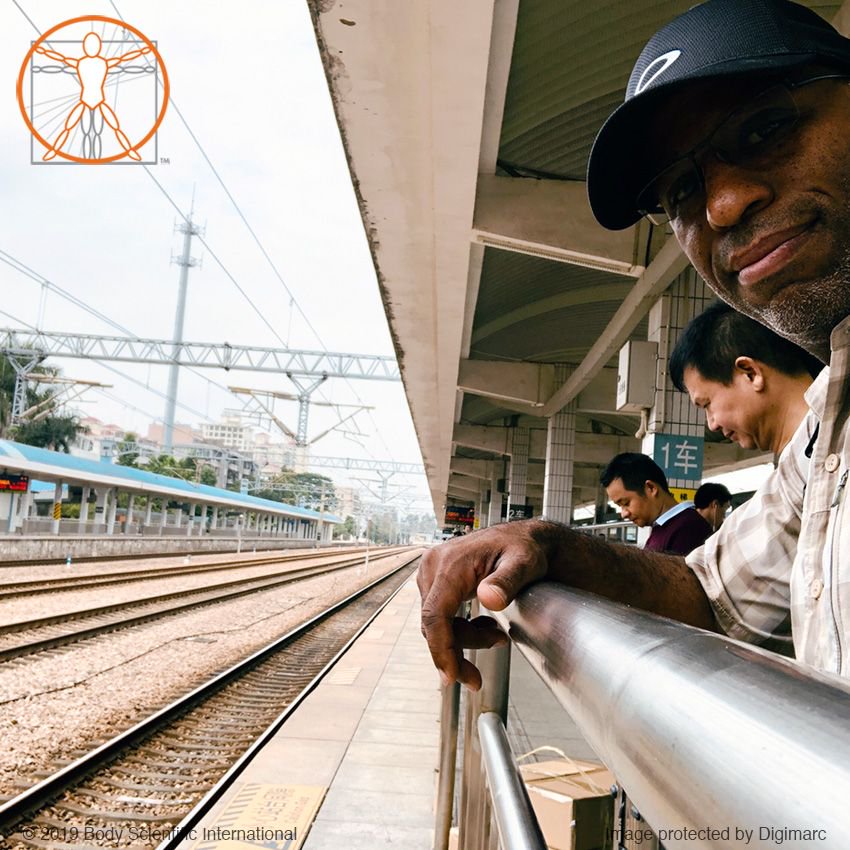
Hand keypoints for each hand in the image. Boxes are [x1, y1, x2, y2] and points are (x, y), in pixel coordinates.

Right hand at [418, 521, 550, 689]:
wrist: (522, 539)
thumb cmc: (523, 548)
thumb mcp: (524, 564)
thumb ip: (507, 581)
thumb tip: (489, 598)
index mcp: (450, 564)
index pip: (435, 615)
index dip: (440, 649)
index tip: (450, 676)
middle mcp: (434, 567)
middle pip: (434, 623)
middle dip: (457, 651)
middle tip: (477, 676)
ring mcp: (433, 573)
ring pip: (436, 622)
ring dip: (462, 639)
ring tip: (496, 639)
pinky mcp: (436, 580)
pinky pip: (440, 614)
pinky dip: (459, 628)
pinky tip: (484, 627)